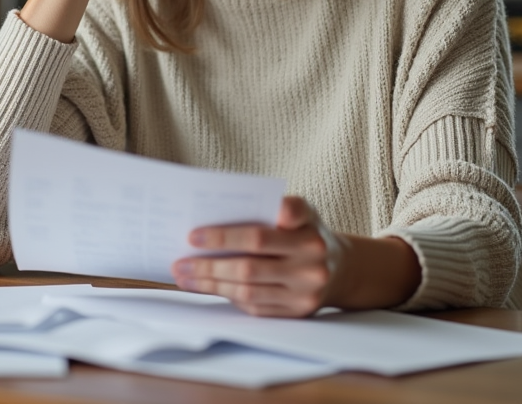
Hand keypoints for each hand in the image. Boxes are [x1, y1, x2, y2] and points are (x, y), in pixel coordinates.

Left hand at [171, 196, 336, 316]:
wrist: (340, 269)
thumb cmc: (307, 232)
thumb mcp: (303, 211)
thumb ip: (276, 208)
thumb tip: (226, 214)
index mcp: (309, 235)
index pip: (259, 236)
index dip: (225, 236)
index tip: (193, 235)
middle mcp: (311, 267)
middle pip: (248, 267)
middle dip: (209, 264)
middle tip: (181, 260)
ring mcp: (305, 294)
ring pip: (248, 291)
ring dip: (211, 284)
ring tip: (185, 276)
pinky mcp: (296, 313)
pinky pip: (254, 307)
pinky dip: (227, 295)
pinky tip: (207, 286)